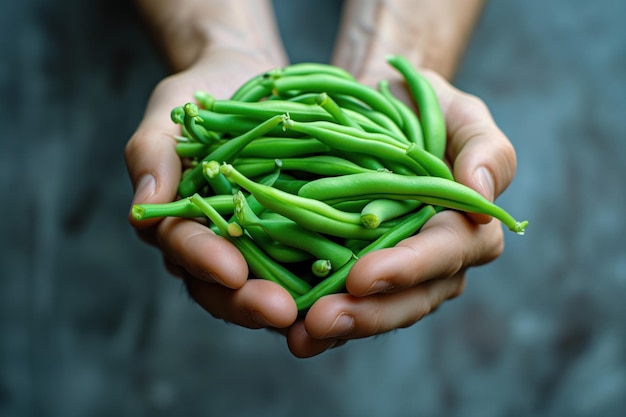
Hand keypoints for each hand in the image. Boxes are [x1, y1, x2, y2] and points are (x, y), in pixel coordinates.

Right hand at [125, 50, 298, 329]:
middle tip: (280, 312)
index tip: (232, 270)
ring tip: (320, 312)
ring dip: (294, 302)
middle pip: (226, 287)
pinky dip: (326, 276)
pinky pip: (309, 260)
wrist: (245, 79)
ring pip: (271, 285)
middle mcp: (219, 242)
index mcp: (181, 222)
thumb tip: (145, 205)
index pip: (186, 249)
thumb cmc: (199, 96)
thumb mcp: (168, 115)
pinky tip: (350, 284)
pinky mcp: (299, 231)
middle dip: (251, 302)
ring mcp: (261, 241)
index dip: (206, 261)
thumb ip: (152, 157)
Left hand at [285, 70, 516, 357]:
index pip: (443, 255)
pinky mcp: (353, 271)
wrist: (377, 104)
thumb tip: (482, 196)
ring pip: (373, 310)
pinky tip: (288, 328)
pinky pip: (339, 299)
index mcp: (464, 229)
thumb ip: (487, 152)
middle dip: (366, 313)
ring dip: (337, 325)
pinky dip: (312, 313)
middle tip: (320, 320)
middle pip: (407, 299)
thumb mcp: (462, 116)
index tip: (362, 276)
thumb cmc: (424, 110)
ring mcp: (391, 272)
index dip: (406, 269)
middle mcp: (431, 262)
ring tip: (300, 335)